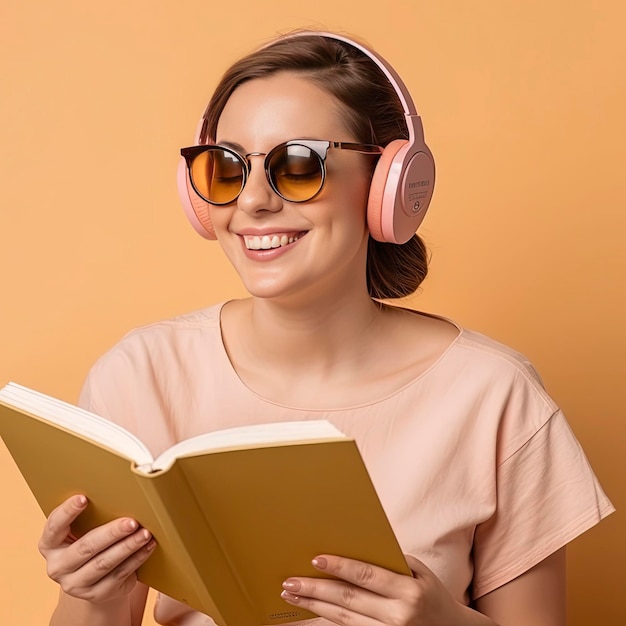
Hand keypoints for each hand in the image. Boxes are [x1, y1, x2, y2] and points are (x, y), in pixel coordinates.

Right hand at [39, 495, 155, 604]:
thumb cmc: (90, 542)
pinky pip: (120, 574)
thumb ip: (90, 515)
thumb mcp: (82, 530)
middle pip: (86, 547)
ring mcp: (76, 584)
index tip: (83, 498)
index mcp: (49, 545)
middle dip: (111, 533)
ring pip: (104, 563)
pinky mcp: (97, 594)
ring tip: (144, 533)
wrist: (96, 579)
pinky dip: (137, 558)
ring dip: (128, 546)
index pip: (54, 527)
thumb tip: (117, 491)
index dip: (67, 512)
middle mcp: (58, 566)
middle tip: (132, 521)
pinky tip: (148, 546)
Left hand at [280, 554, 487, 625]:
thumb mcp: (418, 571)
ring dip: (314, 608)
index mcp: (408, 591)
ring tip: (291, 596)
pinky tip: (309, 614)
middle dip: (315, 590)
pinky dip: (326, 622)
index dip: (340, 567)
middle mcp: (397, 616)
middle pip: (348, 600)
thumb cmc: (430, 593)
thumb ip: (389, 561)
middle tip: (289, 582)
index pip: (367, 576)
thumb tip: (352, 548)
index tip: (315, 560)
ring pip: (343, 620)